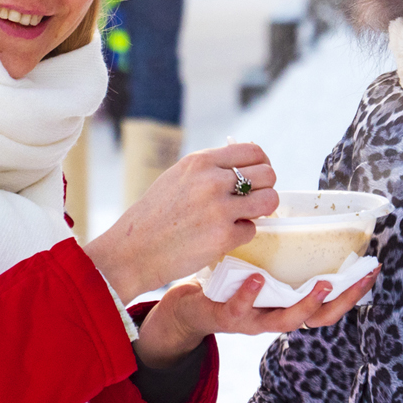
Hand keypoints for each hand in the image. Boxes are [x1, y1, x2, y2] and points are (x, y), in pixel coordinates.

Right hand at [85, 143, 277, 300]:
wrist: (133, 250)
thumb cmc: (155, 215)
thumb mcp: (179, 177)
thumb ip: (211, 169)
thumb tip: (246, 165)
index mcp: (201, 162)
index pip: (254, 151)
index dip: (263, 165)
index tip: (258, 177)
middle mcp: (213, 181)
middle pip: (268, 175)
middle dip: (265, 189)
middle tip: (252, 201)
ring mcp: (220, 209)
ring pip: (269, 201)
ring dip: (262, 211)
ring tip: (245, 217)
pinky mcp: (224, 237)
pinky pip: (252, 230)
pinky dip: (241, 235)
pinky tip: (222, 237)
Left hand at [130, 266, 376, 368]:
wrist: (182, 307)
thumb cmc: (226, 283)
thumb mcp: (258, 268)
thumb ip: (279, 254)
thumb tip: (303, 216)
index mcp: (286, 304)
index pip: (329, 303)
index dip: (354, 291)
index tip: (373, 269)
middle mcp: (274, 317)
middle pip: (318, 317)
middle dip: (343, 300)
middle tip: (361, 279)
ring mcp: (251, 321)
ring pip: (285, 321)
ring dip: (306, 303)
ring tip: (322, 283)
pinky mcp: (224, 318)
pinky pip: (239, 310)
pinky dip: (250, 296)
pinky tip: (258, 278)